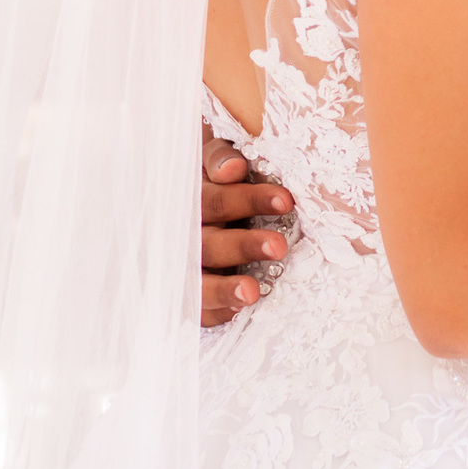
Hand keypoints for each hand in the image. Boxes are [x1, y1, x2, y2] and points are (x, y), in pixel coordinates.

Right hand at [201, 133, 294, 327]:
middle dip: (244, 245)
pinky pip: (196, 311)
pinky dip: (216, 311)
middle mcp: (183, 236)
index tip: (285, 200)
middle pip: (208, 243)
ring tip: (251, 292)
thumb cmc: (217, 181)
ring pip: (198, 281)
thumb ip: (220, 157)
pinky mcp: (186, 299)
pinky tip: (238, 310)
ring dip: (224, 288)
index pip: (214, 199)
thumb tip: (233, 168)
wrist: (189, 211)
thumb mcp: (213, 160)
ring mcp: (181, 269)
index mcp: (190, 199)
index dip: (247, 199)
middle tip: (278, 247)